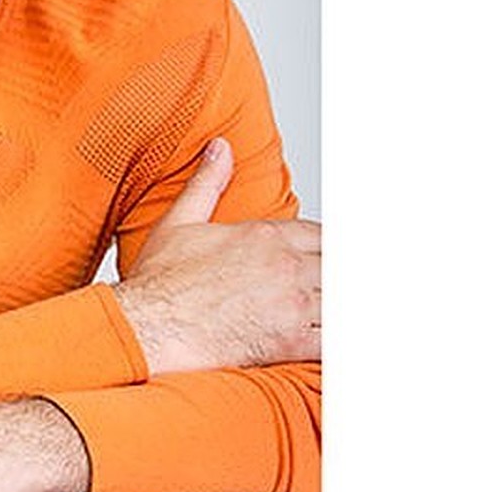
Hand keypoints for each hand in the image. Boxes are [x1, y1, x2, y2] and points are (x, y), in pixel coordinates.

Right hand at [113, 138, 320, 373]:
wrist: (148, 326)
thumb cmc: (160, 282)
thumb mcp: (180, 221)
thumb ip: (208, 183)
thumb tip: (220, 148)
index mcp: (265, 235)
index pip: (323, 235)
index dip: (330, 247)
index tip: (329, 257)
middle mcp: (285, 266)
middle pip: (340, 267)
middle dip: (337, 276)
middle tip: (334, 286)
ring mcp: (291, 305)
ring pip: (344, 303)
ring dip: (340, 308)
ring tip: (335, 312)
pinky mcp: (289, 343)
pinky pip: (333, 342)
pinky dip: (337, 342)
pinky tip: (328, 339)